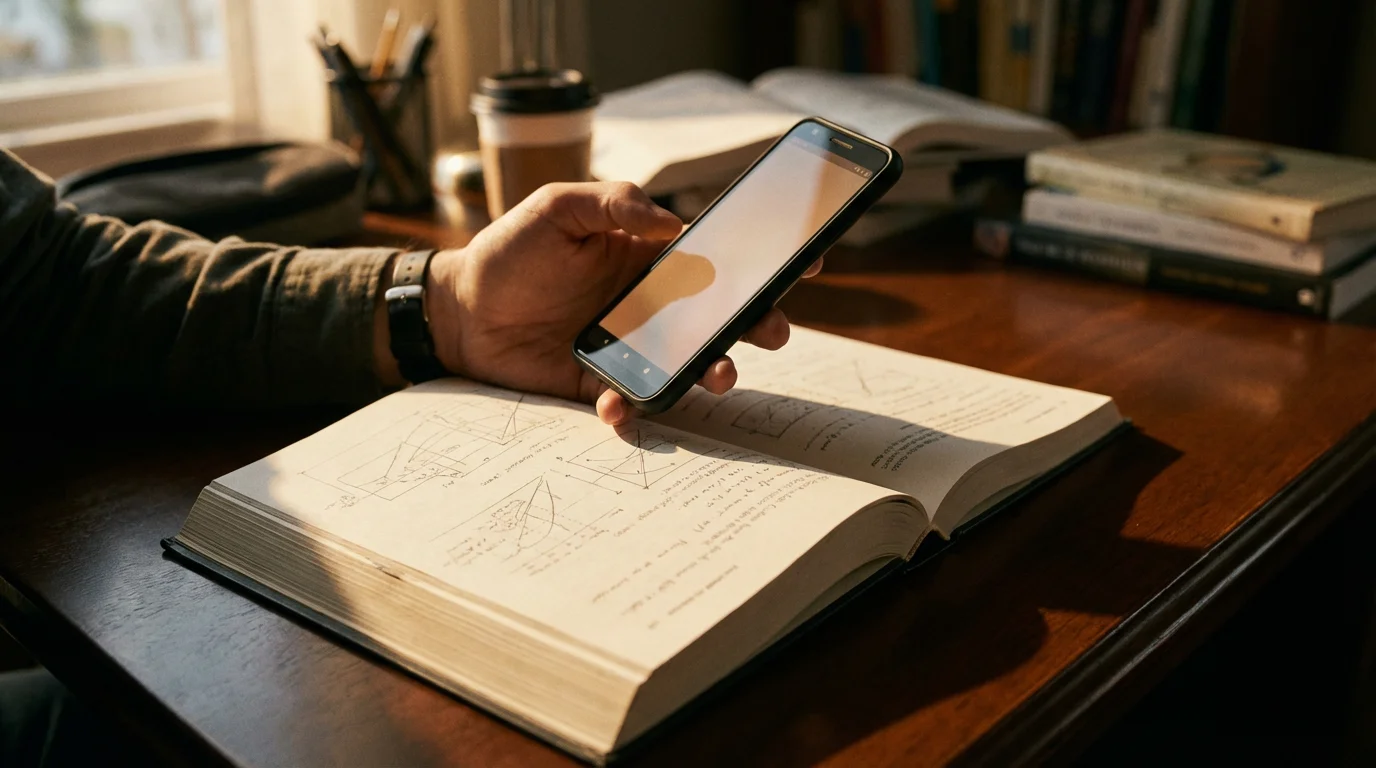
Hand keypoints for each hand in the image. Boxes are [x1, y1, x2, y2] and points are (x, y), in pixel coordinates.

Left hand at [398, 182, 820, 424]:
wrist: (458, 310)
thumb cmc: (510, 251)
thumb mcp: (558, 207)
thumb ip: (616, 203)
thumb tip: (672, 223)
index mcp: (650, 258)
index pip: (720, 256)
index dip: (764, 259)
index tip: (806, 260)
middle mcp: (652, 305)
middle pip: (721, 317)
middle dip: (758, 323)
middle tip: (773, 330)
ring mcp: (632, 347)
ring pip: (690, 365)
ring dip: (713, 371)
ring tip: (719, 375)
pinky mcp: (603, 385)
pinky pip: (634, 401)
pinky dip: (633, 408)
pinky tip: (617, 406)